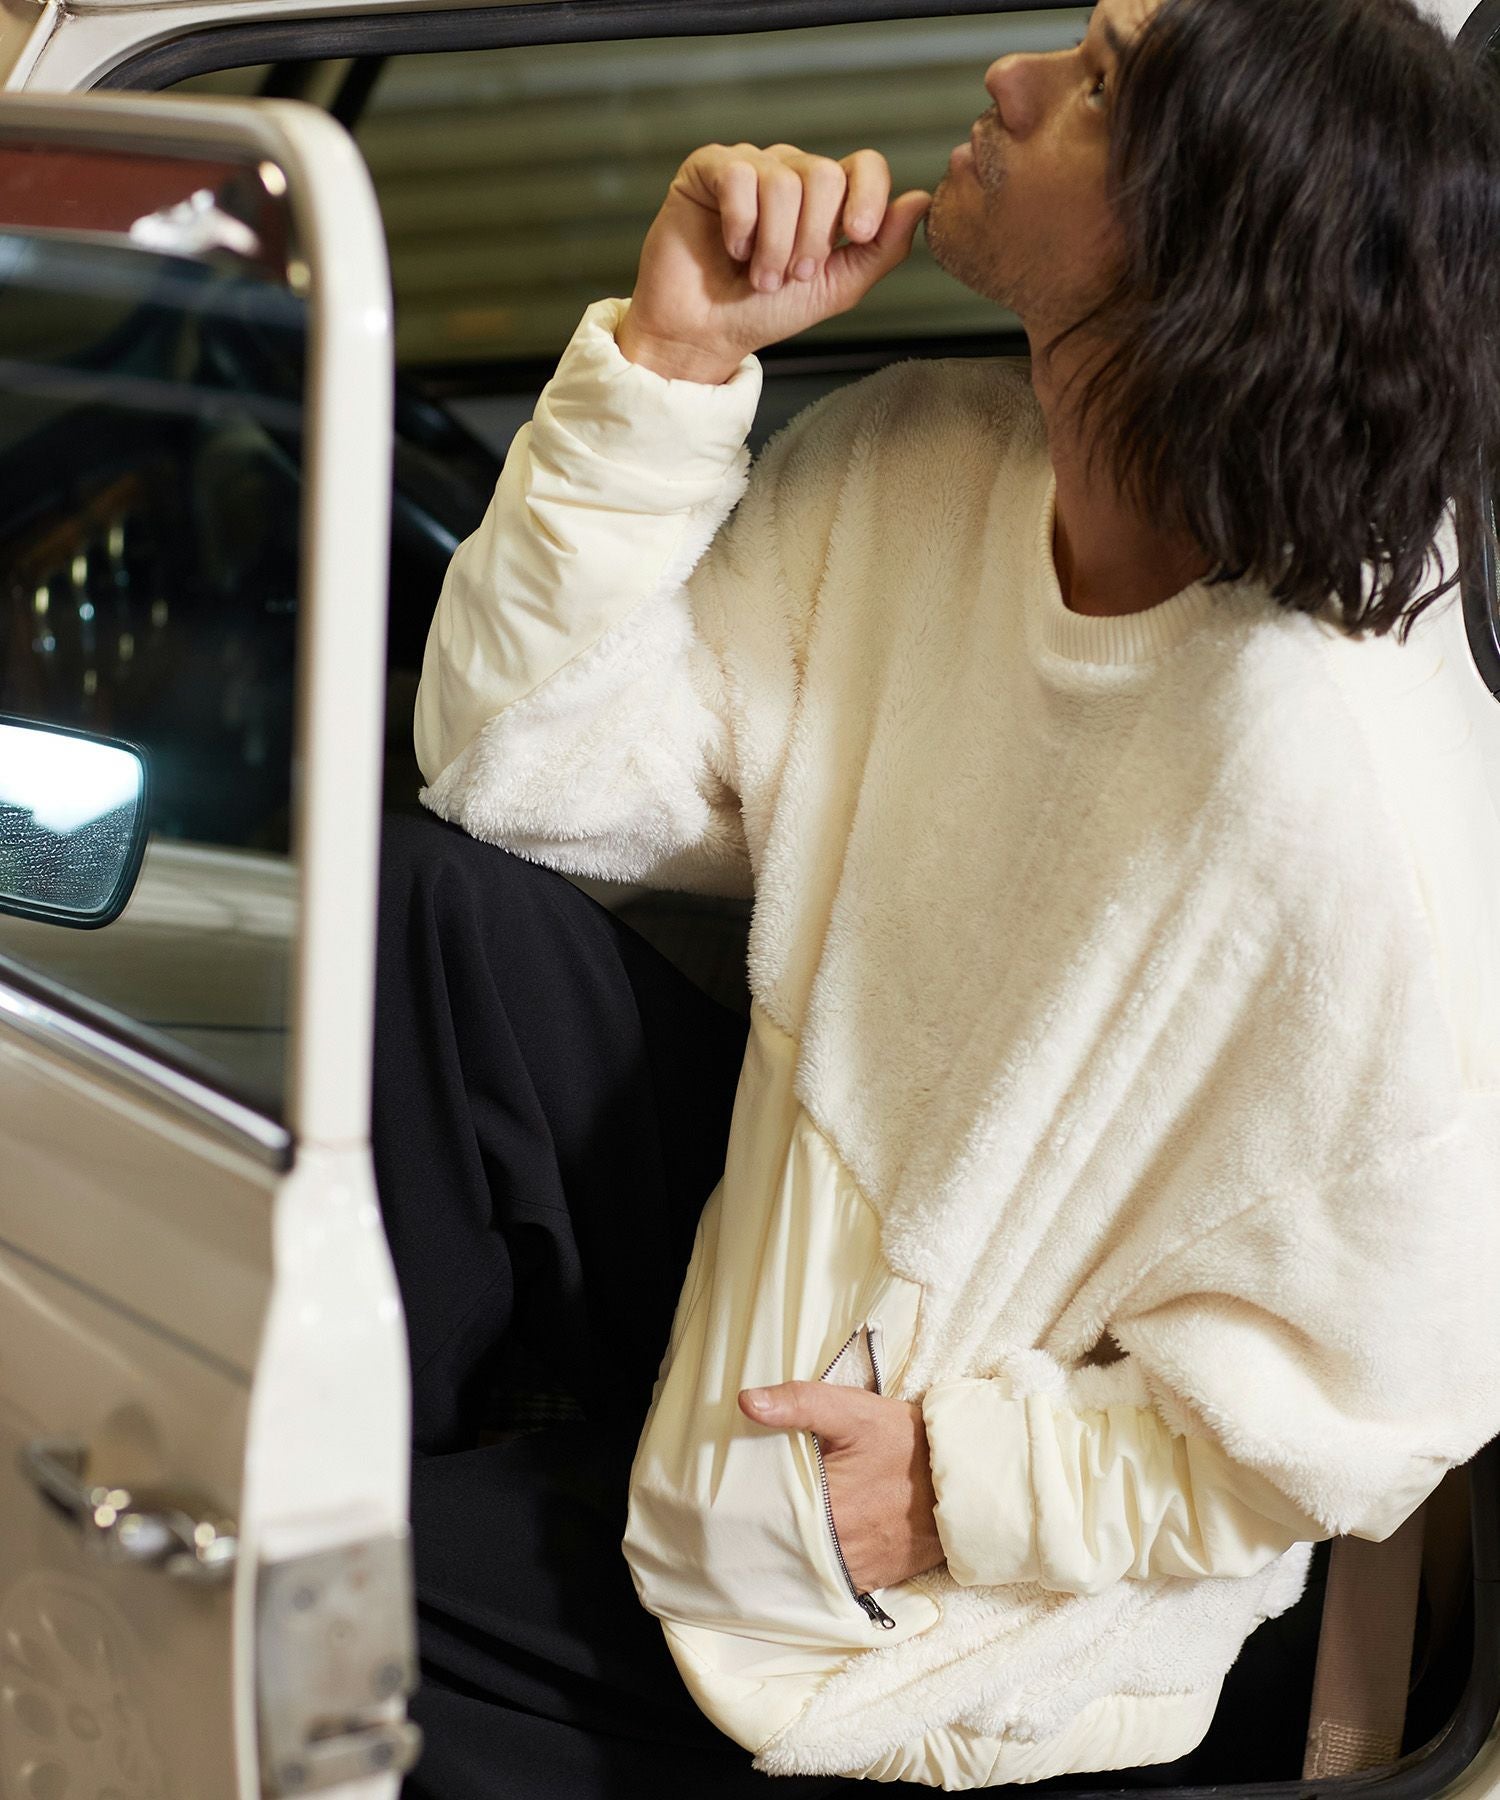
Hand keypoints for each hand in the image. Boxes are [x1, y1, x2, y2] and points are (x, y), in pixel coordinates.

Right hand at [617, 143, 930, 384]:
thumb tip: (921, 201)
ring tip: (757, 276)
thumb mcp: (835, 288)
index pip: (864, 166)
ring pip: (783, 180)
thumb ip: (881, 249)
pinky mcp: (708, 170)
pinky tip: (731, 247)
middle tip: (790, 277)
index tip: (854, 235)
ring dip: (773, 243)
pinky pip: (739, 176)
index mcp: (825, 199)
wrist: (704, 334)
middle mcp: (790, 174)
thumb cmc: (763, 313)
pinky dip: (740, 222)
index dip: (867, 195)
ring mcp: (750, 167)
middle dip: (811, 237)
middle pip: (824, 175)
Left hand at [739, 1381, 945, 1592]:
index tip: (732, 1488)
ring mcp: (854, 1570)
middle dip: (759, 1526)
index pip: (761, 1512)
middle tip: (742, 1507)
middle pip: (776, 1542)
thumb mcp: (854, 1411)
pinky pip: (827, 1578)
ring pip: (799, 1564)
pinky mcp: (871, 1580)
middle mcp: (836, 1549)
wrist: (965, 1478)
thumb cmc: (906, 1441)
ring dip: (784, 1547)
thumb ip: (799, 1403)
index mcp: (824, 1508)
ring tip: (770, 1523)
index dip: (743, 1501)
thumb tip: (746, 1402)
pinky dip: (812, 1563)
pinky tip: (804, 1543)